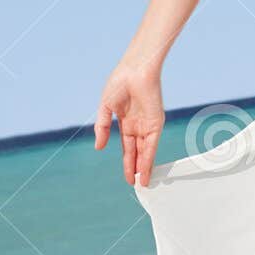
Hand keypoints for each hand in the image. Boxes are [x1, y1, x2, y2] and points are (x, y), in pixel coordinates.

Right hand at [95, 64, 164, 186]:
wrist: (136, 69)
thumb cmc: (120, 82)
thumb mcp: (106, 108)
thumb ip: (102, 127)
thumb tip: (99, 148)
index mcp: (126, 121)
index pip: (128, 146)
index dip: (127, 161)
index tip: (127, 176)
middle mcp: (138, 125)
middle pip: (137, 152)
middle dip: (135, 168)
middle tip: (135, 185)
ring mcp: (148, 125)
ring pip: (145, 152)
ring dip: (143, 168)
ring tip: (142, 183)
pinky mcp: (156, 123)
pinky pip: (151, 145)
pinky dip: (148, 159)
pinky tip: (145, 171)